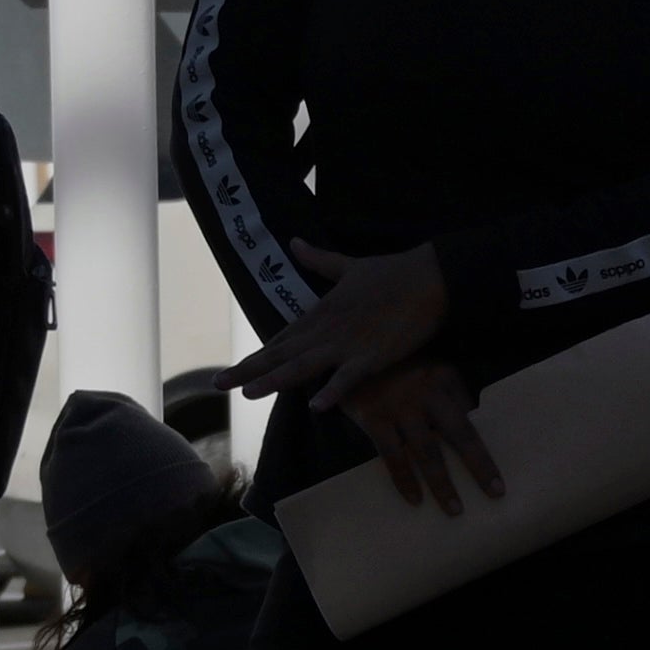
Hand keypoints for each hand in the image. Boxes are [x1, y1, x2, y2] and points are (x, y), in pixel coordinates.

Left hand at [226, 238, 454, 416]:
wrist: (431, 276)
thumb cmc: (393, 271)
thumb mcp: (350, 265)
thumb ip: (320, 259)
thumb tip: (294, 242)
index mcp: (321, 312)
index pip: (281, 339)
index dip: (255, 357)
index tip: (230, 372)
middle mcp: (327, 329)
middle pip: (282, 354)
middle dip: (249, 370)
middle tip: (218, 385)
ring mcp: (348, 343)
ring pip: (305, 366)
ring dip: (276, 380)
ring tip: (250, 394)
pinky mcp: (374, 355)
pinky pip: (350, 378)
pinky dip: (334, 391)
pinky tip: (318, 407)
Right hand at [339, 359, 504, 517]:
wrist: (348, 360)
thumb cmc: (397, 373)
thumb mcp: (428, 372)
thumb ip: (451, 396)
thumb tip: (476, 426)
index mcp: (444, 378)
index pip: (471, 418)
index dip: (486, 447)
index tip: (500, 475)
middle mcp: (426, 391)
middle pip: (459, 434)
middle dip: (479, 466)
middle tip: (495, 493)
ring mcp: (399, 406)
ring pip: (427, 451)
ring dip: (442, 484)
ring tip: (454, 509)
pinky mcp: (374, 418)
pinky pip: (393, 456)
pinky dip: (405, 480)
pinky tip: (415, 499)